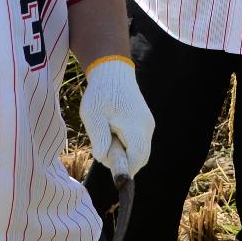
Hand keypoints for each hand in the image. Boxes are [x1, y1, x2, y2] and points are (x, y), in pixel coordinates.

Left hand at [80, 58, 152, 175]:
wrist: (113, 71)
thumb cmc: (100, 94)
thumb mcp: (93, 117)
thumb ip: (100, 140)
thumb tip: (104, 159)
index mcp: (135, 127)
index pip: (136, 159)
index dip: (124, 169)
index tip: (110, 168)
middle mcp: (146, 127)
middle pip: (141, 158)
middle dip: (125, 162)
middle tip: (106, 151)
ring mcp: (148, 124)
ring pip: (141, 150)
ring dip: (126, 153)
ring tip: (108, 136)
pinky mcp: (146, 121)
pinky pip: (140, 141)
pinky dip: (128, 145)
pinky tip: (114, 131)